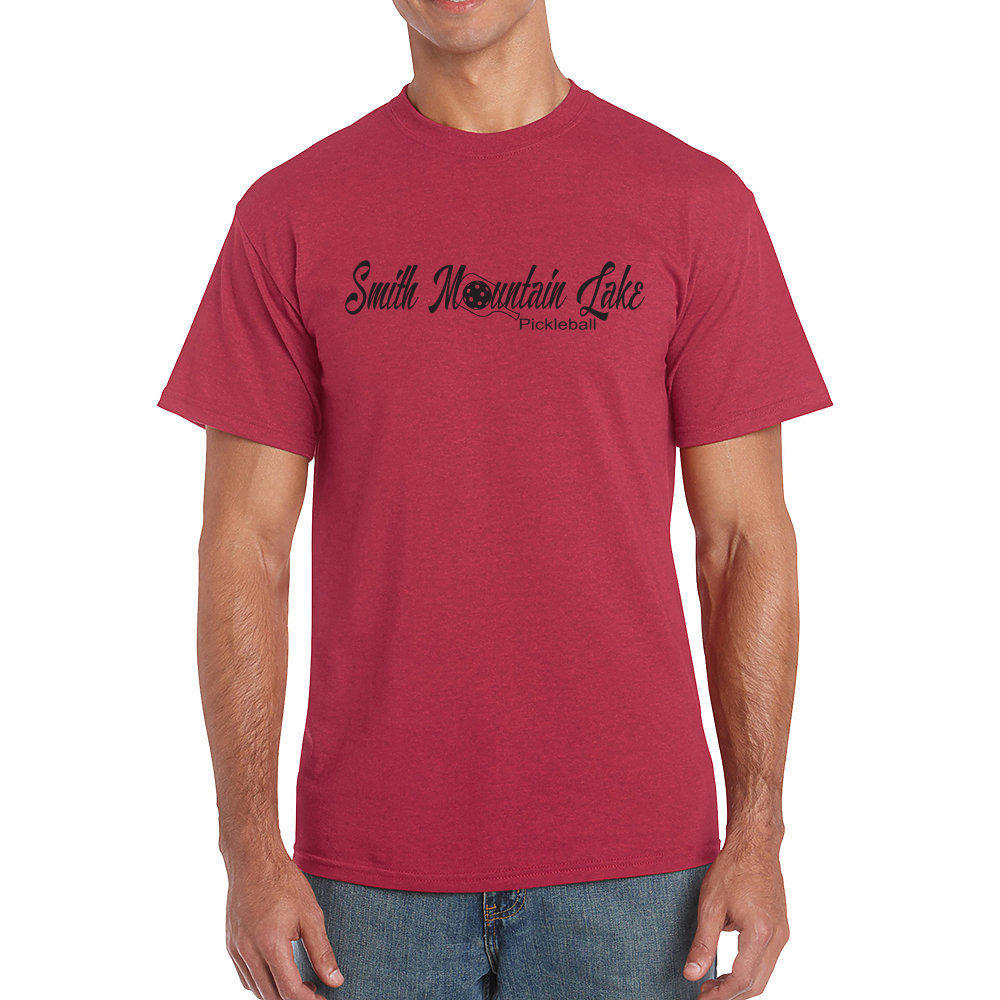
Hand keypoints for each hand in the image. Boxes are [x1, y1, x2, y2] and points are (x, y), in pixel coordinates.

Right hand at [224, 849, 344, 997]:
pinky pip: (245, 976)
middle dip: (293, 999)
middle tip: (314, 989)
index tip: (323, 997)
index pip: (289, 991)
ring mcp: (236, 949)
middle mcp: (248, 952)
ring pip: (255, 989)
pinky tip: (277, 971)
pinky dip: (261, 982)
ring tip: (299, 981)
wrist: (253, 859)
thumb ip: (322, 952)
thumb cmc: (283, 883)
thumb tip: (334, 981)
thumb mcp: (311, 915)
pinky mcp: (230, 944)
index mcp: (270, 945)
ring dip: (276, 993)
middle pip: (270, 997)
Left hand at [682, 840, 789, 997]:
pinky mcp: (781, 927)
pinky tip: (729, 964)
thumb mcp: (710, 906)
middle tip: (705, 993)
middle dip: (730, 994)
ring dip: (740, 983)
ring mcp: (782, 932)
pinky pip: (767, 959)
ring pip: (764, 974)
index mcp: (760, 933)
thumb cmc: (732, 869)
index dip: (720, 994)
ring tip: (713, 982)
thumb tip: (691, 974)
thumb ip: (703, 943)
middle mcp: (777, 937)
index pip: (742, 979)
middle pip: (756, 983)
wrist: (755, 845)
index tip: (701, 996)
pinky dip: (749, 969)